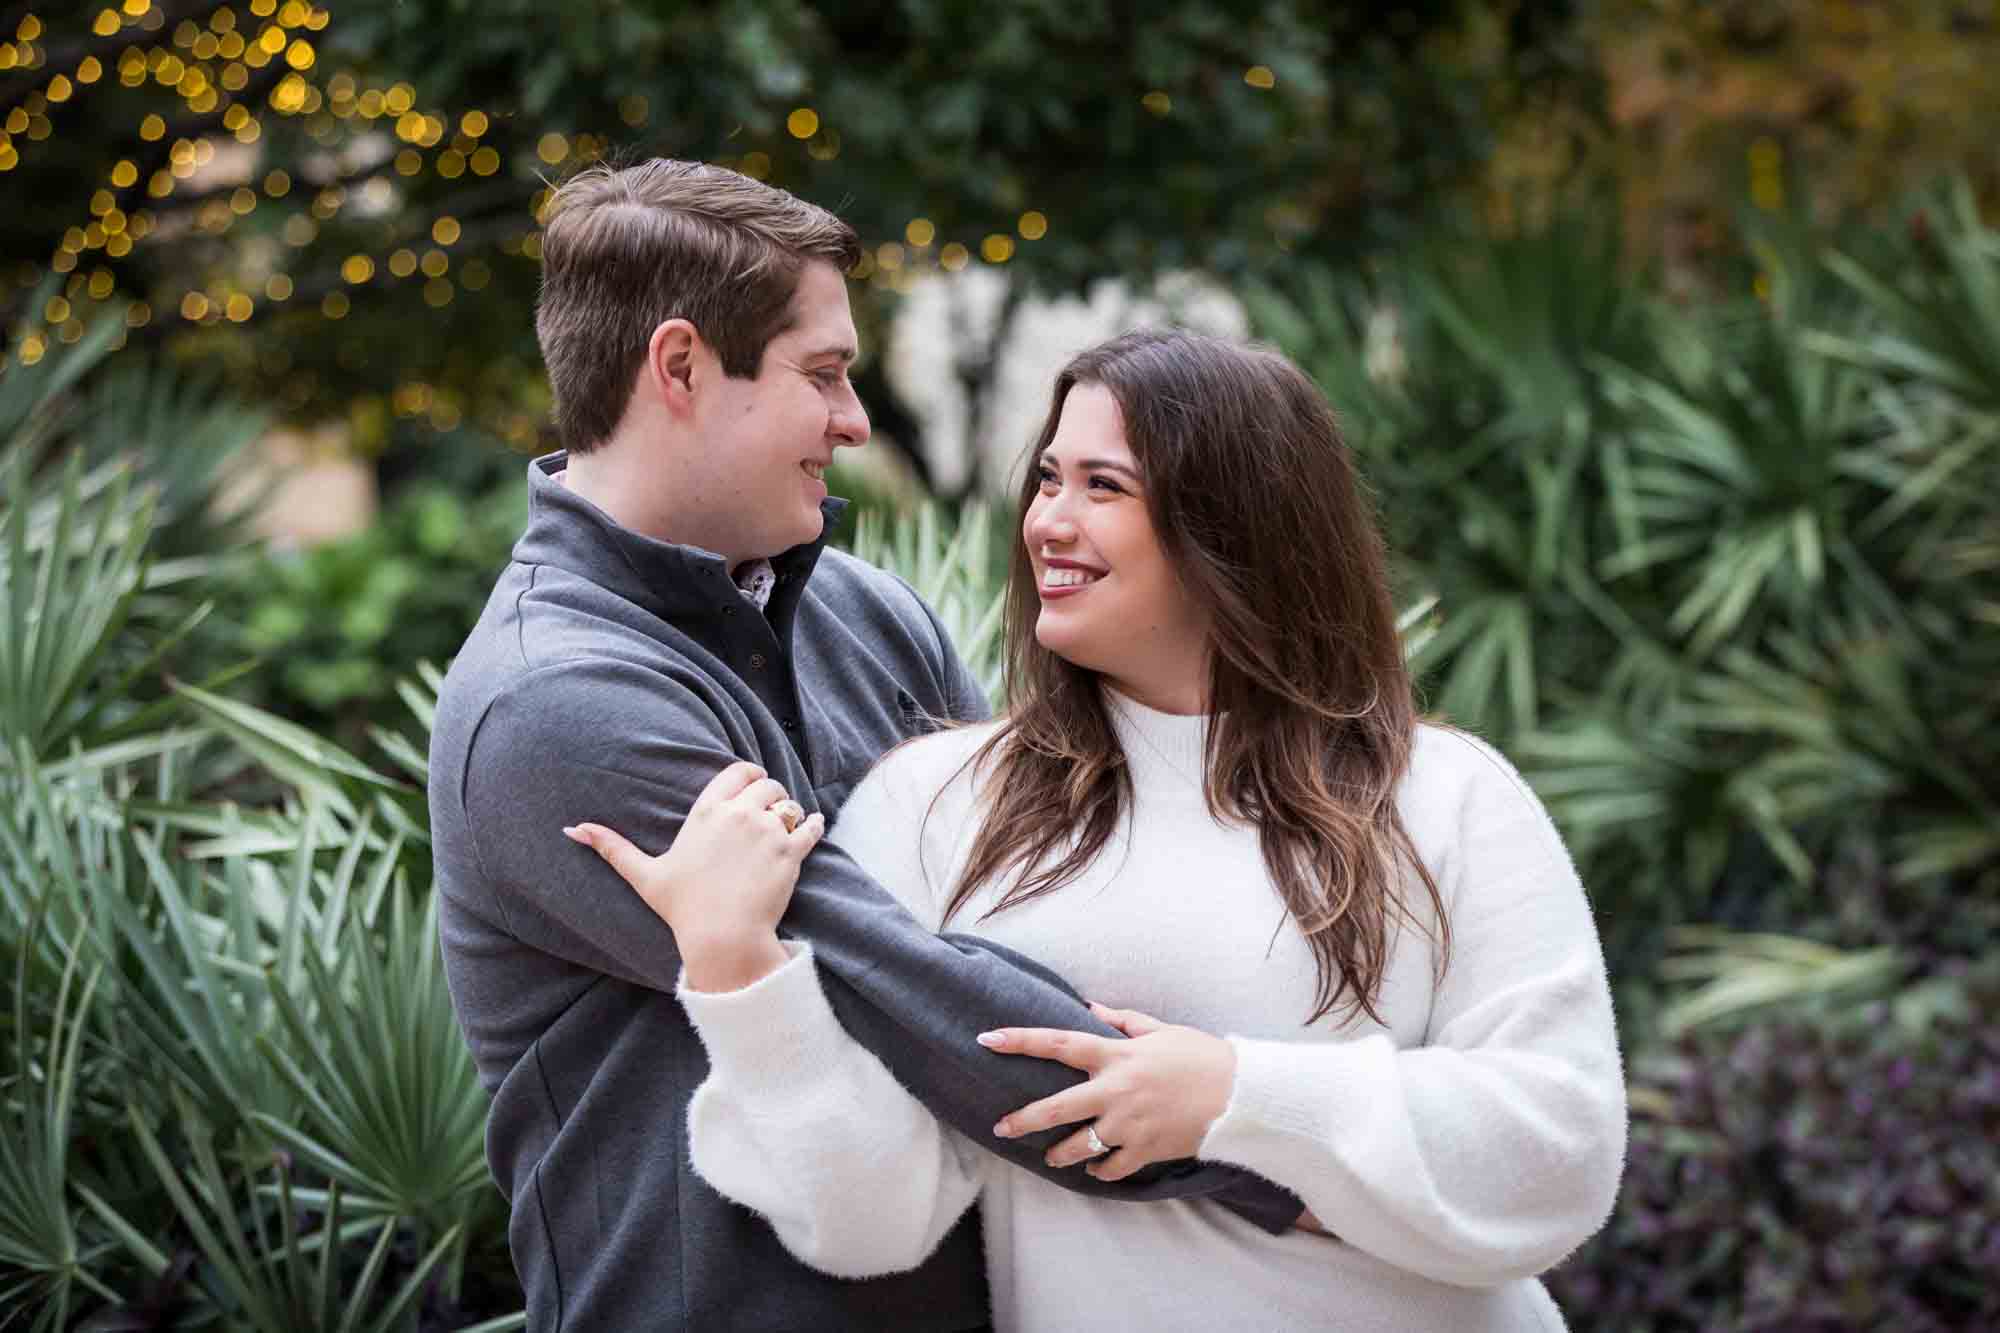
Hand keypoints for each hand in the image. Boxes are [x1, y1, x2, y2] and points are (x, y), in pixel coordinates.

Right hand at [565, 761, 825, 990]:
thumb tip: (572, 830)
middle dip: (771, 795)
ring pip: (790, 804)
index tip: (752, 788)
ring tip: (785, 829)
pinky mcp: (791, 851)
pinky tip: (811, 829)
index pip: (739, 771)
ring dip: (790, 813)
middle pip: (768, 784)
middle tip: (770, 813)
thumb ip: (612, 848)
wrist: (722, 936)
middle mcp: (738, 814)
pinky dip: (814, 826)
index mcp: (707, 811)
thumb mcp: (645, 875)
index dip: (750, 776)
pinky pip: (811, 825)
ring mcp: (767, 831)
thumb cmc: (684, 907)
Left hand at [980, 1001, 1236, 1181]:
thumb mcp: (1160, 1030)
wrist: (1239, 1095)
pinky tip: (1096, 1168)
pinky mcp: (1145, 1150)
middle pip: (1056, 1108)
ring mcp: (1129, 1125)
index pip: (1058, 1043)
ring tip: (1051, 1157)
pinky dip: (1100, 1170)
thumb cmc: (1200, 1056)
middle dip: (1023, 1120)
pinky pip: (1111, 1167)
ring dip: (1059, 1154)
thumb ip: (1121, 1021)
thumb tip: (1088, 1007)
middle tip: (1000, 1127)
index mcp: (1116, 1055)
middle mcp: (1115, 1091)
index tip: (987, 1038)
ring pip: (1079, 1146)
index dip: (1019, 1040)